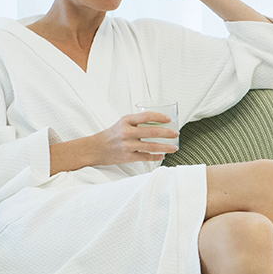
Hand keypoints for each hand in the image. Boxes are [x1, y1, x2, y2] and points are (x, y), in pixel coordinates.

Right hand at [51, 113, 178, 173]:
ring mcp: (127, 146)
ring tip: (174, 147)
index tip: (169, 120)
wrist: (96, 148)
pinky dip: (156, 156)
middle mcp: (127, 132)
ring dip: (166, 147)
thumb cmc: (112, 134)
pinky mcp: (127, 157)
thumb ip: (137, 122)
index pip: (147, 116)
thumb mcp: (122, 123)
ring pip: (151, 146)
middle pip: (153, 132)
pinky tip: (162, 155)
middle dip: (168, 133)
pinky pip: (146, 157)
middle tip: (176, 134)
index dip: (160, 117)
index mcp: (126, 120)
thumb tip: (159, 123)